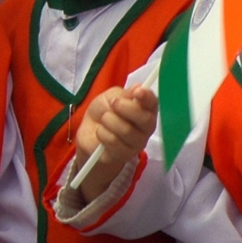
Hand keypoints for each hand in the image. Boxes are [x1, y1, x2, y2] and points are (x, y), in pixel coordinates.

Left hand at [74, 84, 157, 200]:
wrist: (88, 132)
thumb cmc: (103, 111)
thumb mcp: (110, 96)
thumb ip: (123, 94)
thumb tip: (137, 87)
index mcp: (145, 110)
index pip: (153, 104)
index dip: (148, 97)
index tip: (137, 92)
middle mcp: (145, 128)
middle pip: (146, 120)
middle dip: (126, 108)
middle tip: (113, 103)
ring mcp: (136, 143)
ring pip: (127, 131)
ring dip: (110, 121)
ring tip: (104, 119)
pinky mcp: (124, 155)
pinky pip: (114, 142)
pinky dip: (102, 133)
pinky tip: (101, 132)